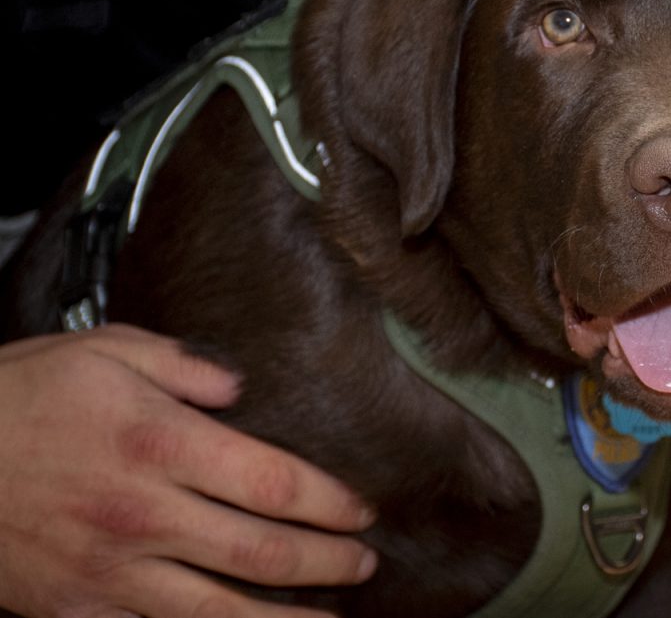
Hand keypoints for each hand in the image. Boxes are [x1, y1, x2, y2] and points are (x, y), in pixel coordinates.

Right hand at [0, 324, 376, 617]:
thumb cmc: (18, 398)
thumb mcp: (104, 352)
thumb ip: (183, 366)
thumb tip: (239, 388)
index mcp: (159, 444)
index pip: (272, 482)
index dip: (329, 502)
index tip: (362, 511)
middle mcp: (144, 514)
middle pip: (260, 552)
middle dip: (325, 562)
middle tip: (363, 564)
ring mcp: (111, 571)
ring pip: (218, 611)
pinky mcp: (80, 608)